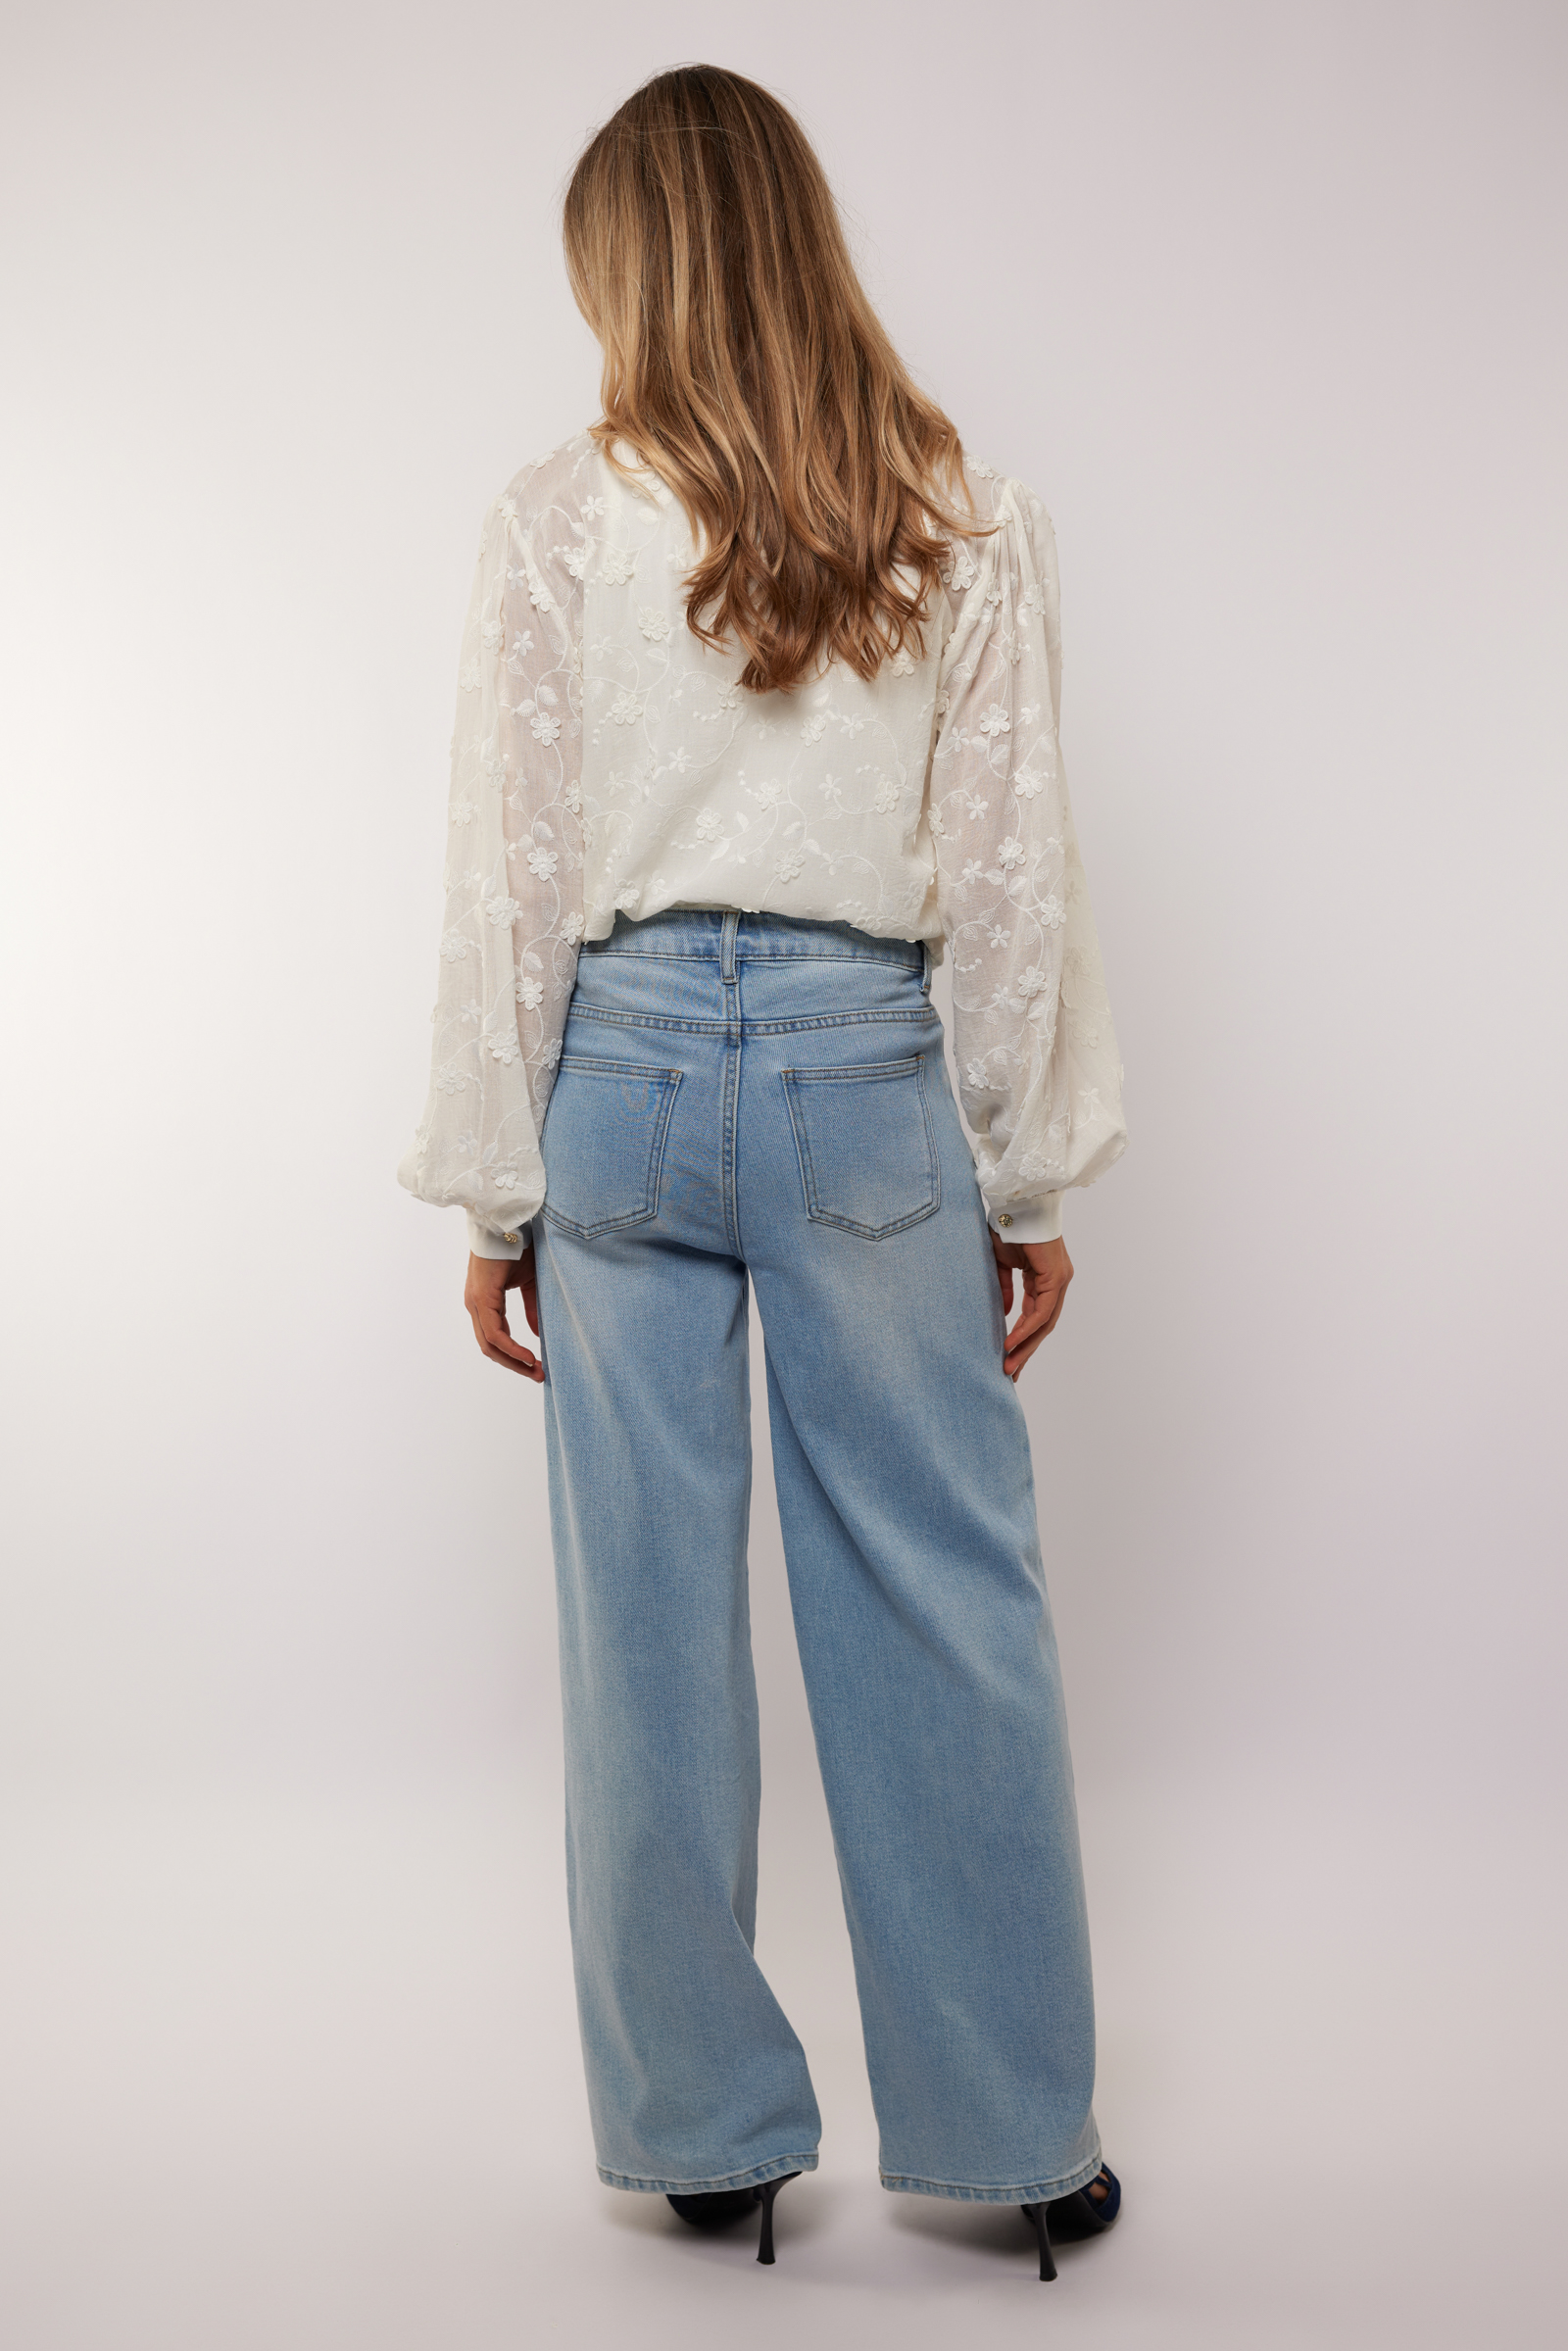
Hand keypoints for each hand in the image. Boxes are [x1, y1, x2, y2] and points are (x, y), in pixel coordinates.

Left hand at [465, 1247, 543, 1381]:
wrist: (509, 1222)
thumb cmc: (518, 1246)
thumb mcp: (528, 1282)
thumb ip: (531, 1308)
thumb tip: (538, 1334)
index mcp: (484, 1302)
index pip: (495, 1338)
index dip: (514, 1356)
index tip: (536, 1366)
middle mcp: (475, 1305)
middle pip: (490, 1348)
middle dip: (515, 1365)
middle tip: (539, 1375)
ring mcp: (476, 1302)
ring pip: (490, 1344)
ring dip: (514, 1361)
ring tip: (536, 1370)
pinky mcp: (481, 1298)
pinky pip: (495, 1333)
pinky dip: (511, 1348)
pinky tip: (528, 1356)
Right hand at [990, 1231, 1073, 1381]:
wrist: (1016, 1203)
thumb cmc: (1008, 1227)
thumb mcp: (1002, 1265)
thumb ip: (1005, 1289)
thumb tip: (1006, 1313)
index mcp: (1045, 1279)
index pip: (1036, 1317)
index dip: (1022, 1339)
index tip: (1007, 1358)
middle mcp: (1057, 1282)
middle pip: (1043, 1325)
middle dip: (1026, 1350)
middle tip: (1010, 1372)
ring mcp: (1060, 1280)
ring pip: (1045, 1323)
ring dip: (1026, 1345)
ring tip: (1009, 1365)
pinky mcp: (1056, 1277)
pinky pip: (1042, 1311)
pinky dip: (1026, 1328)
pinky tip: (1011, 1342)